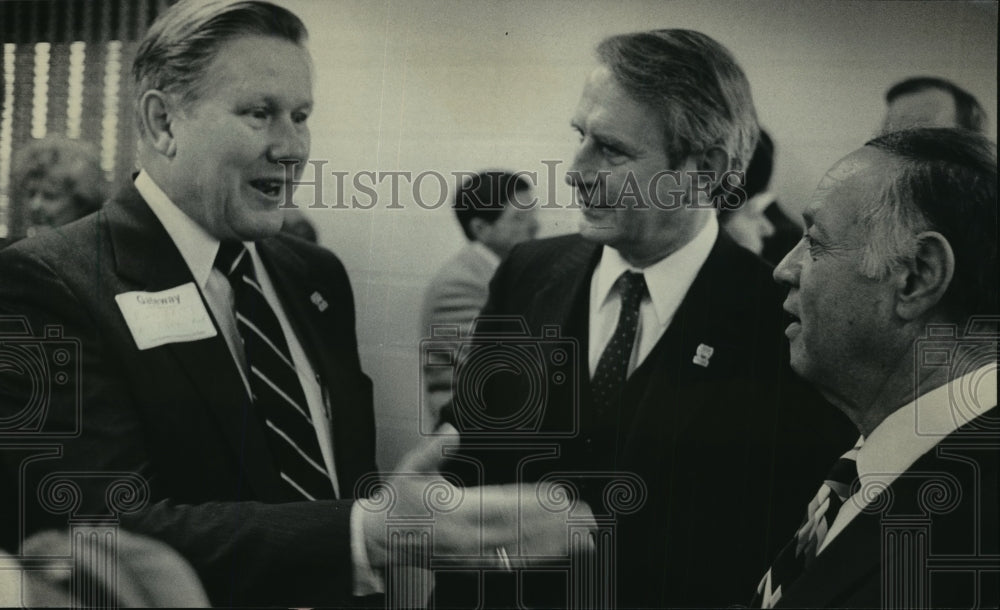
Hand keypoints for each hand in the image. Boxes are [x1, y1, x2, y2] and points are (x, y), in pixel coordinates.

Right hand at [360, 424, 594, 569]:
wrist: (377, 540)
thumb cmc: (396, 504)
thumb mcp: (409, 469)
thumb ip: (432, 450)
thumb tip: (450, 432)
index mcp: (454, 509)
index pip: (500, 505)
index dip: (532, 503)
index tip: (559, 497)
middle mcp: (465, 535)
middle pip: (519, 531)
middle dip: (554, 526)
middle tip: (585, 518)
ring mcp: (470, 554)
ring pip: (518, 551)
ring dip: (553, 545)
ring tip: (582, 538)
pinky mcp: (471, 565)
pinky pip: (507, 564)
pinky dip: (533, 560)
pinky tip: (554, 556)